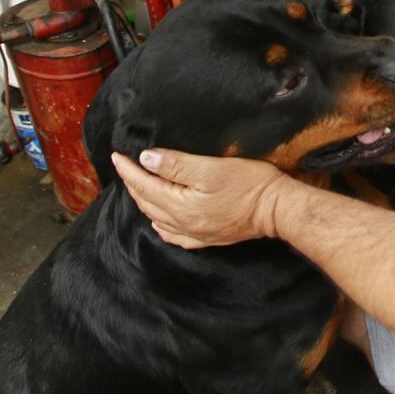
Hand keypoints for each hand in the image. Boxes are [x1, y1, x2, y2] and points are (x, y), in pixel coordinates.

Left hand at [110, 149, 287, 248]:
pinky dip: (161, 224)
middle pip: (148, 202)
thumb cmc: (249, 184)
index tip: (117, 155)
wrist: (277, 209)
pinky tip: (160, 220)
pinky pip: (174, 235)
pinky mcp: (207, 238)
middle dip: (133, 183)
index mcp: (180, 205)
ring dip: (144, 201)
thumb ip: (176, 165)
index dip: (129, 170)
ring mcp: (195, 234)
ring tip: (138, 185)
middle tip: (125, 166)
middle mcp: (183, 224)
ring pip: (158, 218)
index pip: (145, 185)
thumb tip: (146, 159)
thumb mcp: (211, 168)